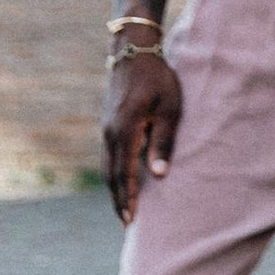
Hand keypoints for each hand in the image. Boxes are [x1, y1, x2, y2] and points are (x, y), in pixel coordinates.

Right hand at [103, 49, 180, 223]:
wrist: (134, 50)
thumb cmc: (158, 78)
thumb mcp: (168, 109)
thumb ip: (163, 142)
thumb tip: (158, 175)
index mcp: (125, 131)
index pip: (125, 174)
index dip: (128, 198)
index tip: (131, 220)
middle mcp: (110, 133)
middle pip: (111, 175)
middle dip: (118, 200)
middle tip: (126, 224)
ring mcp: (106, 128)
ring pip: (106, 166)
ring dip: (113, 189)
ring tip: (122, 209)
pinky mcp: (108, 123)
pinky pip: (108, 155)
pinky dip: (112, 173)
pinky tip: (120, 180)